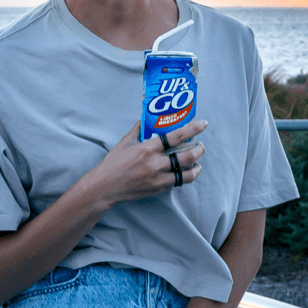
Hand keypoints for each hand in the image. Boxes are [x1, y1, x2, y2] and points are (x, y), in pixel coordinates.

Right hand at [91, 120, 207, 203]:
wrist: (104, 187)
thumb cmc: (113, 163)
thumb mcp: (125, 142)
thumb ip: (138, 130)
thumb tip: (146, 117)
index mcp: (147, 149)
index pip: (175, 136)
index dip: (192, 129)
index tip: (203, 124)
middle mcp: (155, 164)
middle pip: (186, 156)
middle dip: (199, 150)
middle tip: (201, 145)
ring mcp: (157, 179)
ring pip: (186, 174)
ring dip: (196, 167)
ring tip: (198, 162)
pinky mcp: (157, 189)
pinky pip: (176, 182)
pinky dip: (183, 176)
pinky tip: (184, 172)